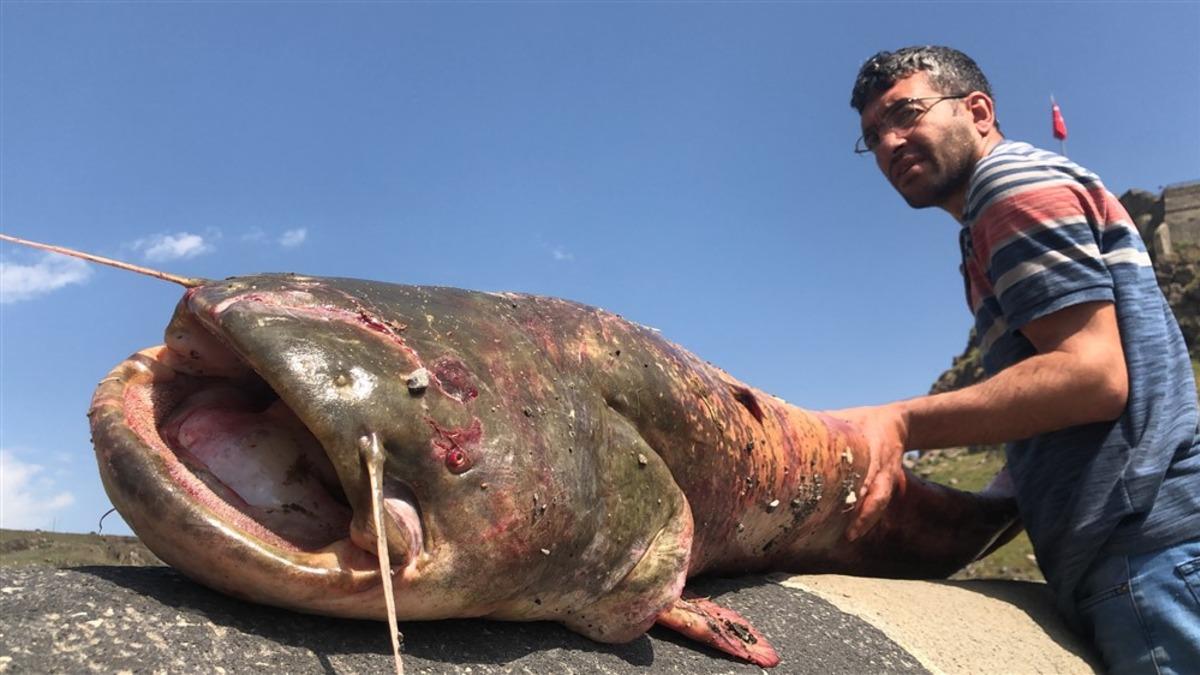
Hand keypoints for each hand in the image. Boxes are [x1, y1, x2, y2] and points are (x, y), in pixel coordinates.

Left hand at [825, 403, 909, 540]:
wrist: (898, 423)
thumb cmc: (864, 420)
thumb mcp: (846, 418)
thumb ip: (823, 424)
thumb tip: (791, 424)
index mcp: (874, 448)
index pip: (867, 470)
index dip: (859, 487)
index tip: (844, 501)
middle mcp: (884, 467)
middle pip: (878, 495)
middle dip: (865, 514)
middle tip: (848, 532)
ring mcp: (888, 477)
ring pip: (881, 502)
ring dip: (867, 520)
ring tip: (850, 536)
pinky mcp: (888, 484)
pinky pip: (880, 503)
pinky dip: (868, 517)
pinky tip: (854, 531)